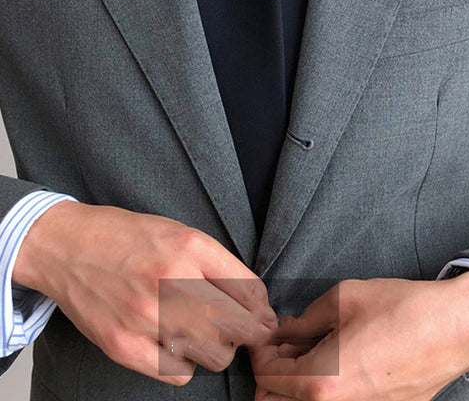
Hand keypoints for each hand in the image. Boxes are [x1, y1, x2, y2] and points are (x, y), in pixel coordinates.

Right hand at [12, 200, 277, 385]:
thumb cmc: (130, 237)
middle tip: (242, 329)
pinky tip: (177, 345)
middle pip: (238, 328)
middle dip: (249, 333)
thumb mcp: (181, 233)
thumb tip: (255, 302)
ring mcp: (145, 317)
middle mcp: (171, 281)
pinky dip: (186, 364)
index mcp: (190, 247)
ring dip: (219, 349)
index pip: (250, 290)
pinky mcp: (123, 346)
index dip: (263, 309)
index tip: (263, 315)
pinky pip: (178, 373)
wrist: (67, 247)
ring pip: (214, 355)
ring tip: (207, 335)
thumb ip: (219, 265)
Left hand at [249, 271, 468, 400]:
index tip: (270, 337)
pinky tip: (341, 361)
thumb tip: (287, 330)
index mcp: (320, 382)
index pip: (266, 379)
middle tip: (288, 345)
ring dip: (300, 385)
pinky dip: (328, 390)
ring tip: (315, 350)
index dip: (262, 354)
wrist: (454, 329)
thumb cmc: (401, 310)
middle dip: (275, 375)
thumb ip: (305, 319)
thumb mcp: (343, 298)